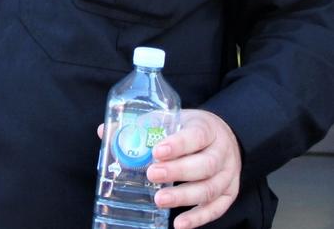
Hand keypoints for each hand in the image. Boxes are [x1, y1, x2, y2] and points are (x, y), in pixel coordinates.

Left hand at [146, 109, 240, 228]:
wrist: (224, 137)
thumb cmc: (192, 128)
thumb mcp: (176, 118)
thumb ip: (147, 125)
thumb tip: (106, 130)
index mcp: (208, 128)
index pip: (196, 135)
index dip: (178, 144)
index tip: (157, 151)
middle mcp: (222, 152)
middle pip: (205, 165)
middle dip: (177, 172)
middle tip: (152, 174)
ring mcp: (228, 174)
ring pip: (209, 189)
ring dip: (183, 197)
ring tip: (160, 199)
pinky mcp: (229, 193)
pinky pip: (216, 209)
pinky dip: (198, 218)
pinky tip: (180, 224)